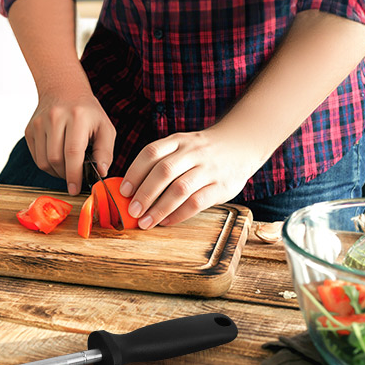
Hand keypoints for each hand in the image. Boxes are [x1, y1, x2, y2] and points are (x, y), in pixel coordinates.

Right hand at [25, 84, 115, 193]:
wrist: (62, 88)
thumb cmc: (87, 111)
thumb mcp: (104, 127)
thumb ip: (105, 151)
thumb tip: (101, 172)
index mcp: (77, 116)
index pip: (73, 152)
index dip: (74, 175)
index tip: (75, 189)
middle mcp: (55, 118)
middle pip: (55, 159)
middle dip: (65, 175)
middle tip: (74, 177)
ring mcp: (39, 123)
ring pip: (43, 161)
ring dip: (55, 172)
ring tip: (67, 168)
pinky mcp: (30, 129)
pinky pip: (36, 157)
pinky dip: (47, 164)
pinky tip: (57, 159)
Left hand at [118, 127, 264, 228]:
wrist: (241, 144)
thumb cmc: (200, 152)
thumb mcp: (181, 147)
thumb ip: (160, 162)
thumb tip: (130, 190)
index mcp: (177, 142)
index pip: (151, 153)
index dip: (134, 172)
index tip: (123, 191)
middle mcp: (192, 152)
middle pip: (164, 171)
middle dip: (144, 194)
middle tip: (132, 211)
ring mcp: (209, 168)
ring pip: (180, 189)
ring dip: (159, 208)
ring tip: (145, 222)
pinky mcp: (222, 186)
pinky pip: (198, 202)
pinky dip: (179, 214)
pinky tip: (167, 221)